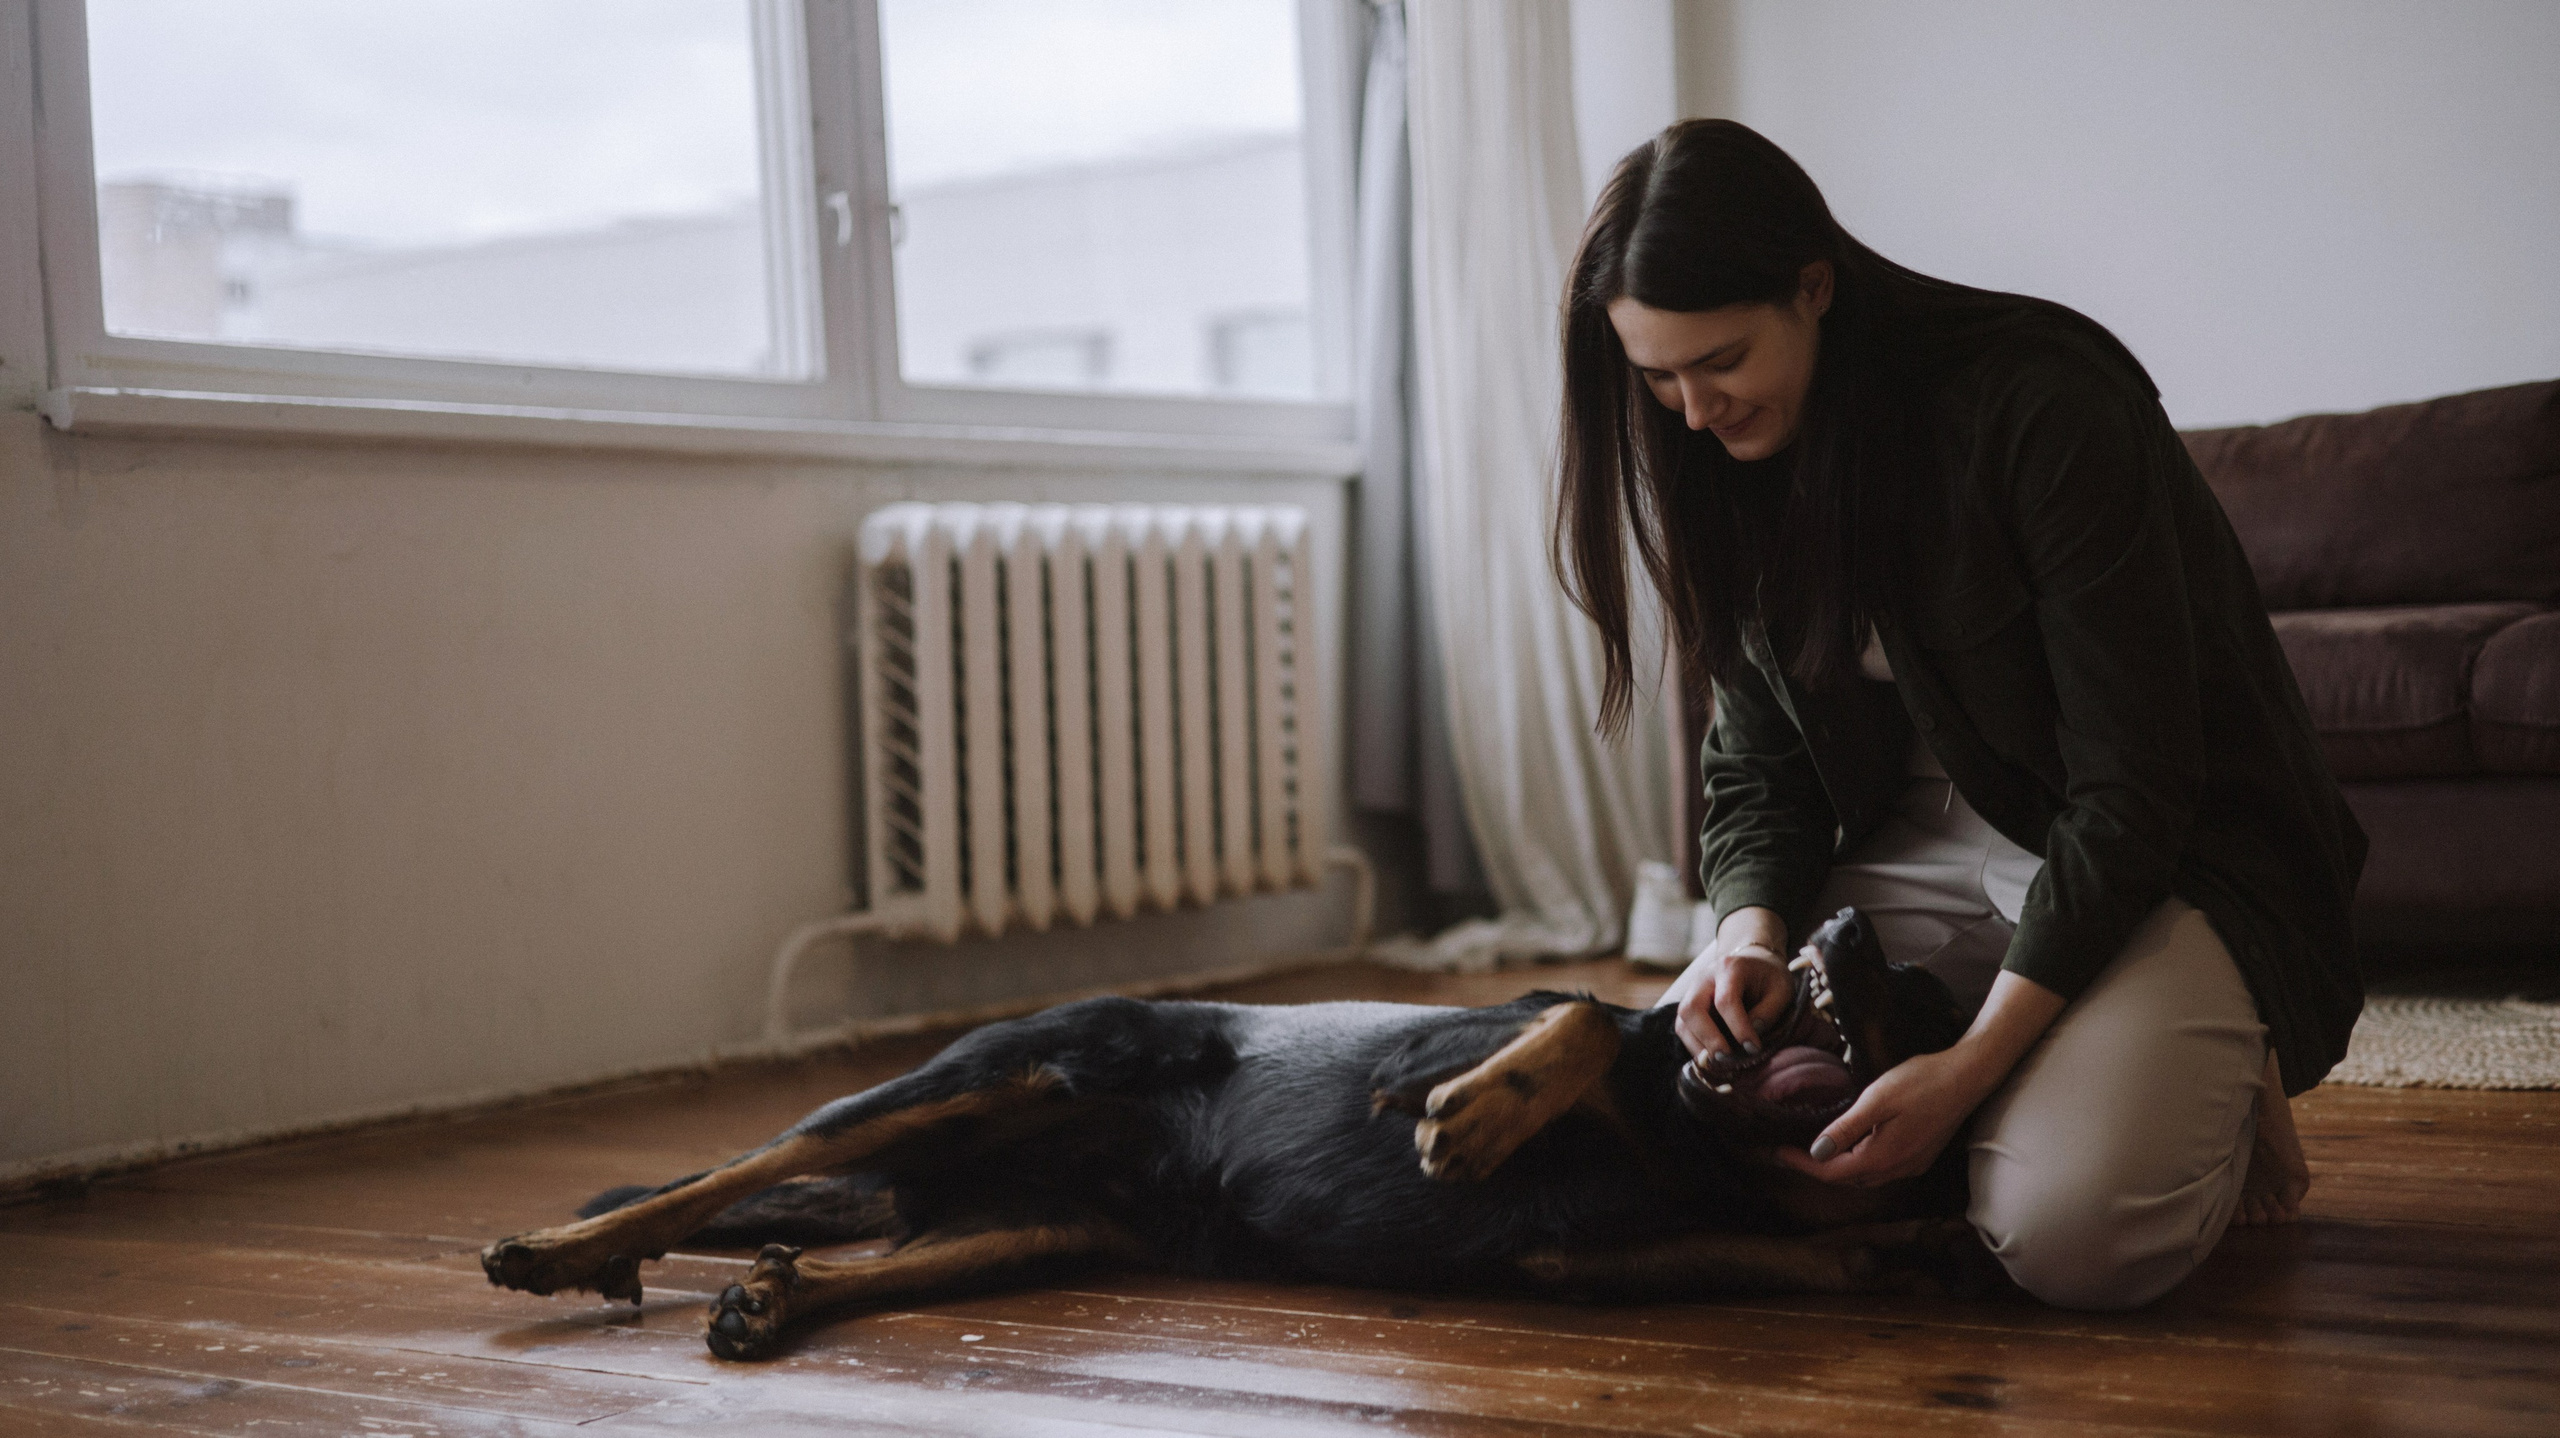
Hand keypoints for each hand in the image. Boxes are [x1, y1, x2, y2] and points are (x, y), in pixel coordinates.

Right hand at [1662, 907, 1790, 1061]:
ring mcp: (1692, 991)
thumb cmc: (1769, 977)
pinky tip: (1712, 1059)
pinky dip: (1695, 1047)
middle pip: (1692, 1009)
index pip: (1726, 1001)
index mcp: (1730, 968)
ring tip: (1720, 1064)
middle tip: (1727, 1058)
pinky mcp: (1688, 1006)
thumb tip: (1752, 1036)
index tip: (1753, 1048)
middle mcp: (1704, 978)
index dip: (1738, 1028)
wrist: (1751, 961)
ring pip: (1682, 1021)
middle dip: (1709, 1038)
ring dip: (1699, 1046)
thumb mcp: (1781, 989)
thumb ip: (1769, 1011)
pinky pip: (1683, 1029)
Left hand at [1776, 1045, 1994, 1186]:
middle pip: (1848, 1179)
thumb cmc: (1923, 1082)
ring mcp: (1912, 1164)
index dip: (1802, 1164)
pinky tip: (1855, 1146)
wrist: (1968, 1077)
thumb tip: (1817, 1153)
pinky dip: (1861, 1163)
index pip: (1832, 1172)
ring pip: (1866, 1176)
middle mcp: (1898, 1168)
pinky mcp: (1922, 1156)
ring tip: (1816, 1150)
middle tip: (1791, 1151)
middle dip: (1818, 1168)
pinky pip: (1883, 1169)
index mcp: (1882, 1157)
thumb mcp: (1877, 1100)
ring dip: (1840, 1168)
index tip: (1778, 1152)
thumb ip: (1846, 1128)